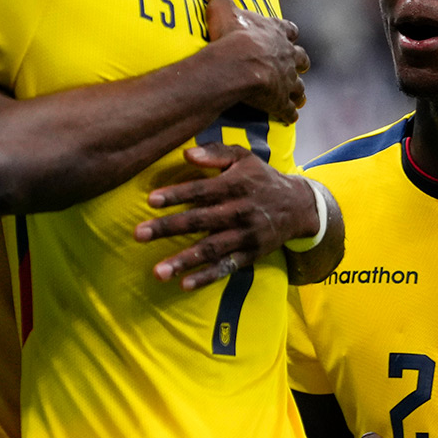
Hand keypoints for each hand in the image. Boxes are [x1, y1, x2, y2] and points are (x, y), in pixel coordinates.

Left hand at [136, 143, 318, 289]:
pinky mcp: (250, 254)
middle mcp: (239, 211)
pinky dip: (207, 277)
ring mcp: (245, 236)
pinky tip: (184, 284)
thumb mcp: (243, 157)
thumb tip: (186, 153)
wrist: (299, 206)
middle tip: (138, 234)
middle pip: (200, 221)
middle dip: (168, 228)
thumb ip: (216, 153)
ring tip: (157, 271)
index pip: (201, 190)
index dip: (176, 195)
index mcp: (235, 185)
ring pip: (210, 249)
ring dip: (183, 261)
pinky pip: (227, 268)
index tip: (150, 200)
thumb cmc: (261, 177)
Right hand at [202, 0, 308, 123]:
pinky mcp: (281, 101)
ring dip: (296, 90)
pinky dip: (288, 113)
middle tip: (294, 67)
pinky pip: (289, 110)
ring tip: (295, 97)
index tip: (288, 36)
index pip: (289, 30)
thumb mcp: (223, 8)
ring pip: (299, 86)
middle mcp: (287, 55)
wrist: (238, 65)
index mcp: (276, 32)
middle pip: (301, 58)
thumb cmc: (231, 36)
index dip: (287, 34)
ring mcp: (287, 79)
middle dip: (298, 63)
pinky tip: (287, 117)